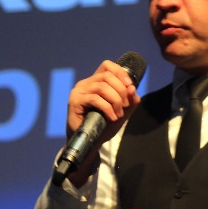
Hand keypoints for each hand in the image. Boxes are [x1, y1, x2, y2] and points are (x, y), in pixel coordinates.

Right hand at [64, 60, 141, 184]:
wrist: (89, 142)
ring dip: (115, 100)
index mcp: (95, 82)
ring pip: (102, 87)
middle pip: (107, 76)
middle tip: (124, 106)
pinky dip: (107, 108)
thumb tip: (133, 88)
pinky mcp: (74, 101)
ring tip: (118, 114)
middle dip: (121, 90)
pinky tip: (112, 117)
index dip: (121, 72)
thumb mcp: (121, 111)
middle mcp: (85, 83)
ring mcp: (79, 91)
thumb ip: (129, 100)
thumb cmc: (103, 125)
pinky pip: (95, 99)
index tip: (130, 86)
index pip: (107, 65)